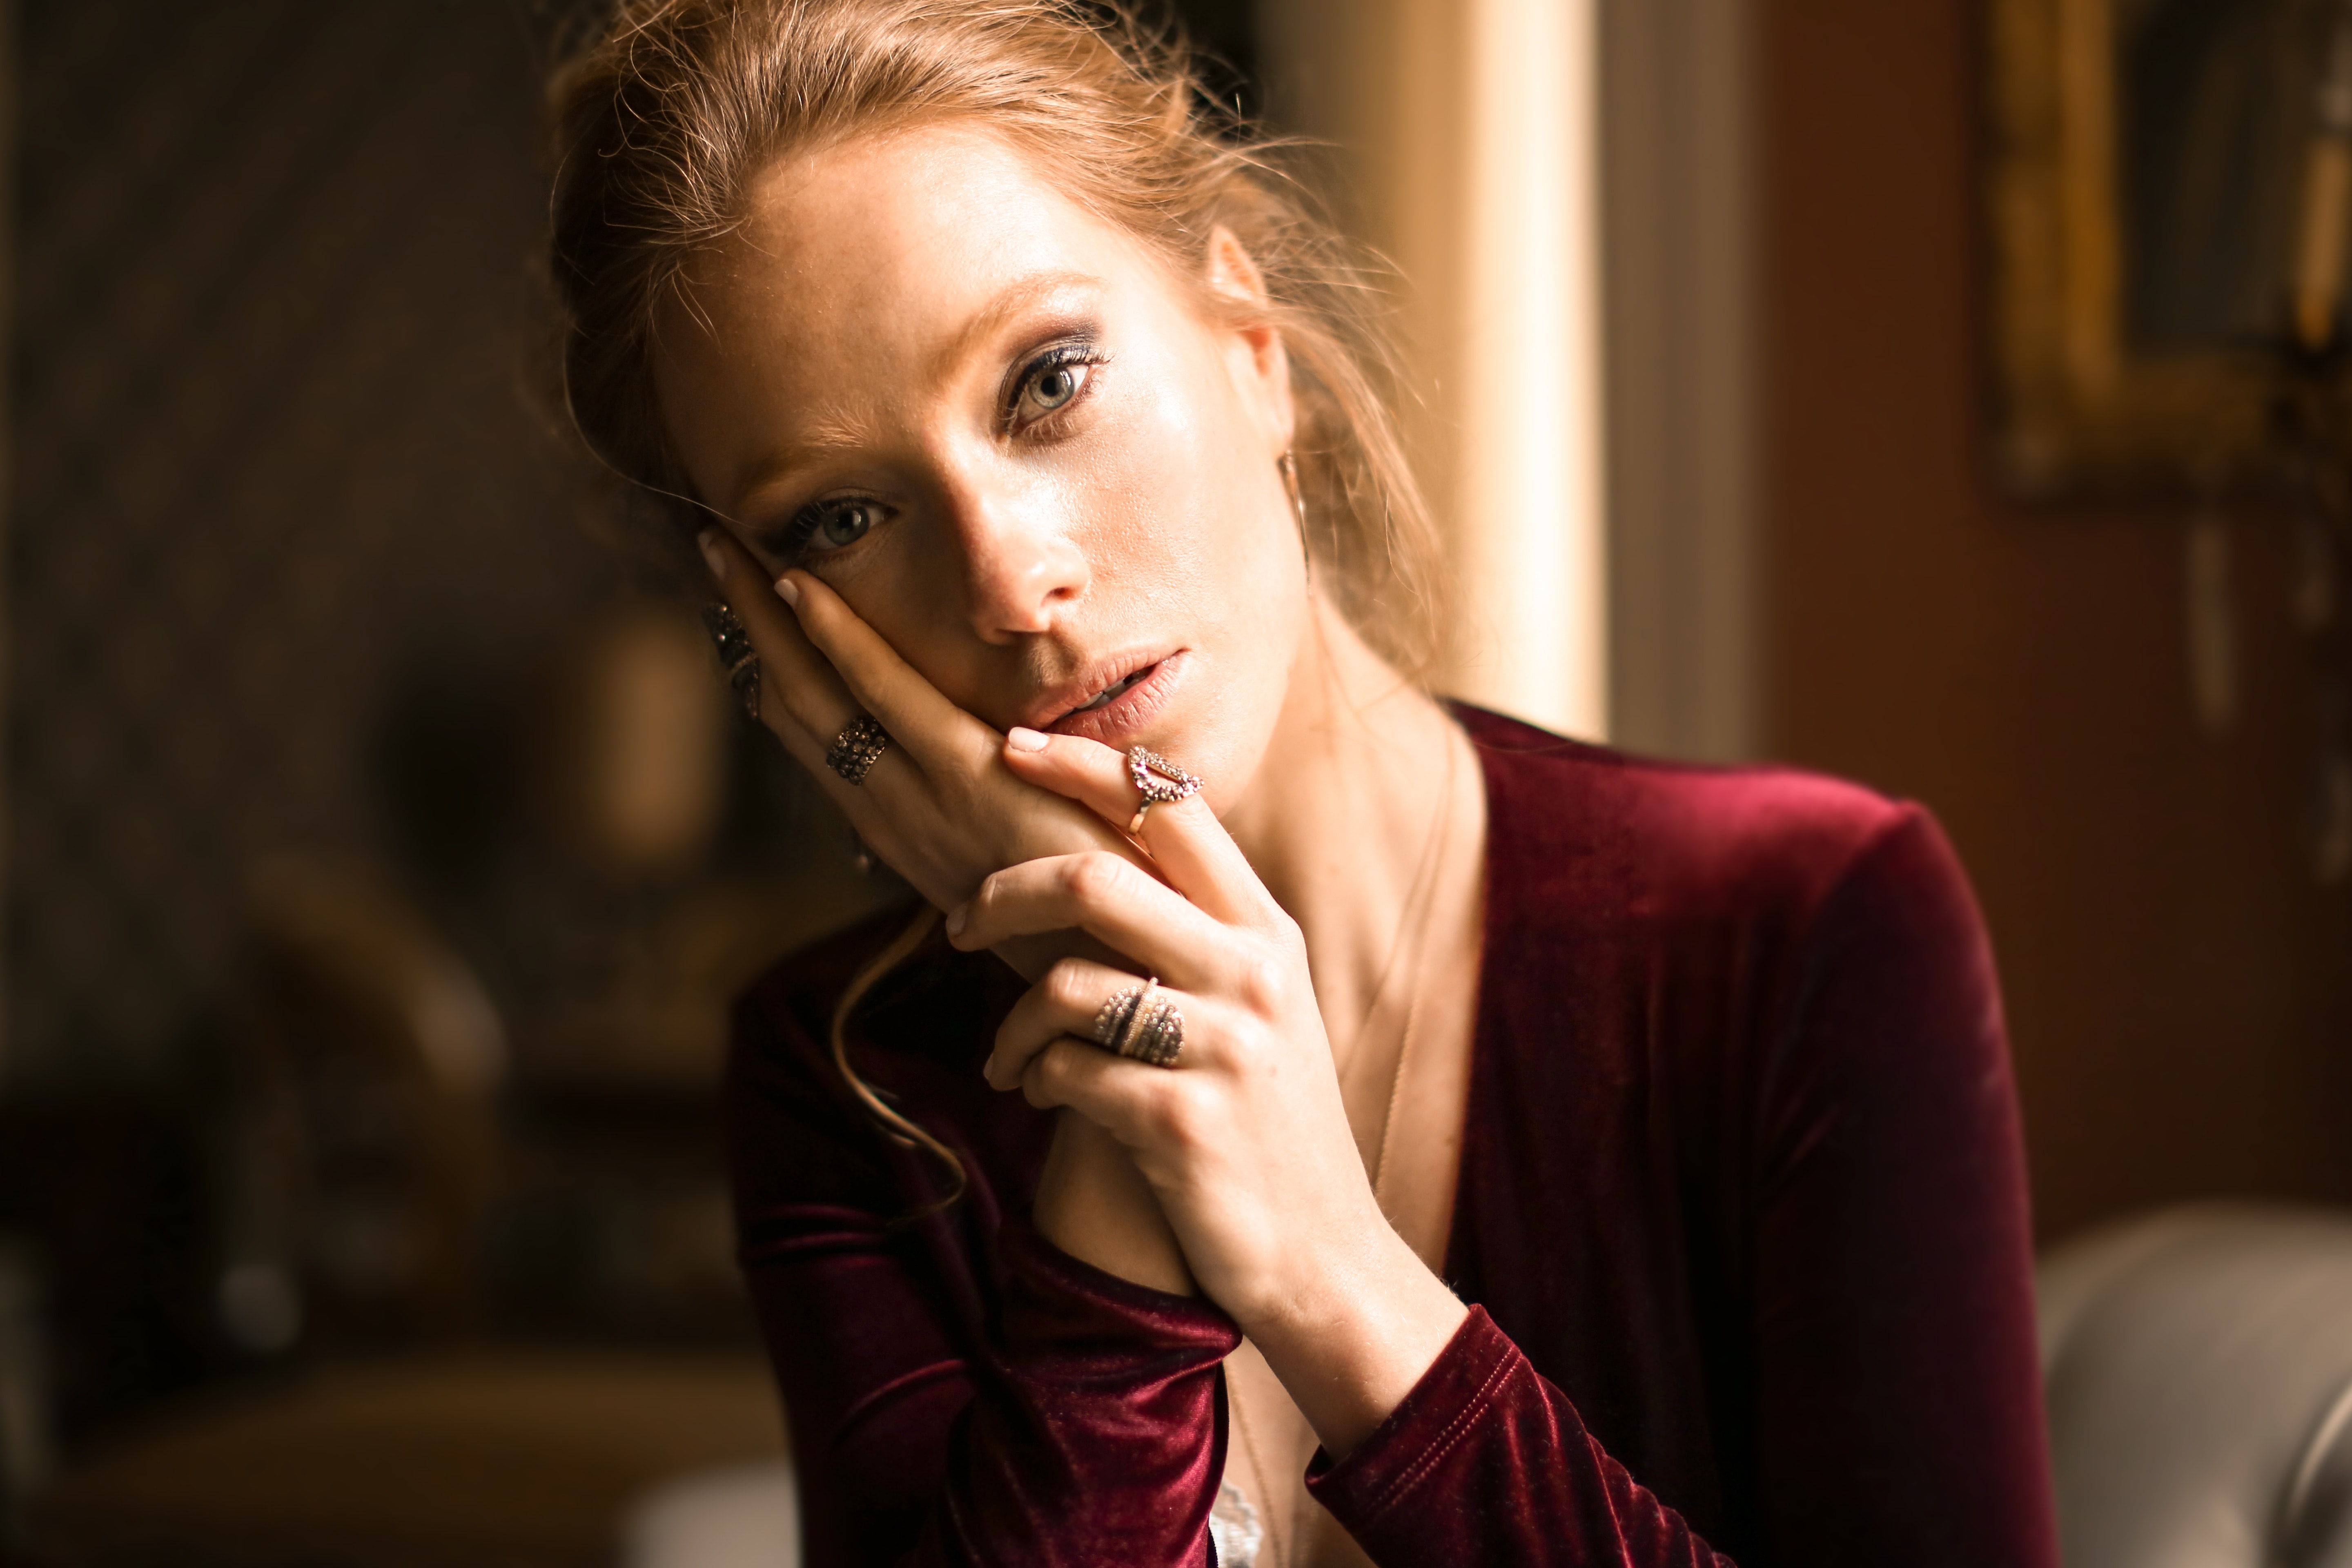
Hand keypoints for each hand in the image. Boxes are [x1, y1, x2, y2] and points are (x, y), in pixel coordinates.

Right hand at [701, 531, 1193, 1296]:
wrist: (1131, 981)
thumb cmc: (1095, 929)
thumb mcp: (1026, 881)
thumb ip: (995, 839)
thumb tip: (979, 818)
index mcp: (910, 835)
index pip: (825, 744)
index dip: (779, 679)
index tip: (746, 624)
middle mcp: (896, 817)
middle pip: (801, 707)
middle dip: (752, 632)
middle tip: (712, 556)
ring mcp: (925, 797)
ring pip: (822, 693)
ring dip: (769, 619)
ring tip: (726, 548)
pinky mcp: (971, 779)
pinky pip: (886, 695)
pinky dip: (839, 640)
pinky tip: (801, 586)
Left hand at [952, 731, 1468, 1452]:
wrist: (1324, 1258)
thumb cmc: (1266, 1125)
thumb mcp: (1256, 1009)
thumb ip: (1194, 932)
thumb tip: (1091, 859)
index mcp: (1265, 930)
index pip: (1171, 805)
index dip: (1083, 765)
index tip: (1010, 746)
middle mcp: (1253, 973)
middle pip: (1096, 876)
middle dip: (1003, 892)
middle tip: (957, 924)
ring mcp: (1222, 1047)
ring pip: (1065, 982)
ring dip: (1011, 1024)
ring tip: (1010, 1059)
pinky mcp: (1182, 1123)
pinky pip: (1067, 1071)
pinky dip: (1035, 1081)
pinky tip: (1041, 1101)